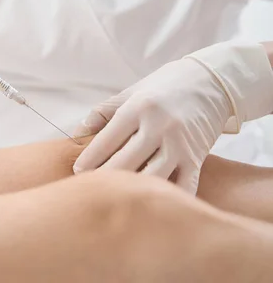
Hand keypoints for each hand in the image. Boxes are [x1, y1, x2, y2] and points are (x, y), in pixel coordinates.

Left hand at [72, 58, 231, 192]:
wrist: (211, 82)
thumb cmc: (163, 87)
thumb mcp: (130, 93)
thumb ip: (102, 113)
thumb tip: (76, 134)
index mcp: (138, 108)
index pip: (107, 140)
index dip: (89, 159)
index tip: (77, 171)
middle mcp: (159, 126)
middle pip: (125, 163)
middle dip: (104, 178)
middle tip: (92, 188)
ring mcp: (180, 144)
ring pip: (151, 178)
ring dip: (132, 190)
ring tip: (116, 197)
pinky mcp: (197, 158)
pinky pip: (183, 186)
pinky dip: (168, 198)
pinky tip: (151, 204)